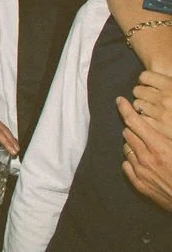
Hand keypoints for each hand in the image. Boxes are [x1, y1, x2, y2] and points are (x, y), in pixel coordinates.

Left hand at [119, 90, 171, 210]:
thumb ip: (167, 134)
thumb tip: (157, 127)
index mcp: (159, 146)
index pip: (134, 122)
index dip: (125, 109)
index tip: (119, 101)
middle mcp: (146, 158)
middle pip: (128, 133)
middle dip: (133, 127)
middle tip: (141, 127)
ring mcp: (141, 172)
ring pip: (127, 148)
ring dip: (132, 143)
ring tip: (144, 144)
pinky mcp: (140, 184)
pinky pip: (127, 165)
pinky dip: (131, 160)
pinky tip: (139, 159)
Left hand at [130, 70, 171, 131]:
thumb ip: (167, 83)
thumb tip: (157, 80)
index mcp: (171, 85)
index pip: (145, 76)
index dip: (144, 80)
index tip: (147, 84)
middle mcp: (165, 99)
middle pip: (138, 90)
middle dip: (141, 94)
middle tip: (149, 99)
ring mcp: (161, 114)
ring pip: (136, 105)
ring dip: (140, 108)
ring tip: (150, 111)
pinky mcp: (158, 129)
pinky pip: (140, 120)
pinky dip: (142, 120)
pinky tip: (150, 122)